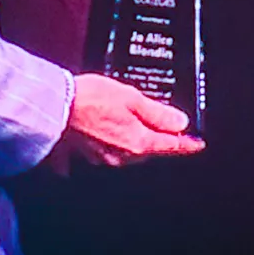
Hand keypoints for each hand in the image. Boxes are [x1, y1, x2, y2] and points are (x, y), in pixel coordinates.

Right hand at [58, 73, 204, 167]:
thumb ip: (158, 113)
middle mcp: (122, 155)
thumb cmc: (90, 99)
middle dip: (159, 138)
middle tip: (166, 125)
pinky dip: (112, 139)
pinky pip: (106, 148)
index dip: (187, 144)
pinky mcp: (86, 152)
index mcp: (137, 142)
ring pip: (129, 149)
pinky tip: (107, 127)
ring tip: (134, 119)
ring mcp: (103, 156)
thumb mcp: (132, 98)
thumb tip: (180, 123)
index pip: (171, 145)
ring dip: (135, 137)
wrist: (55, 106)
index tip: (198, 144)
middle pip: (150, 148)